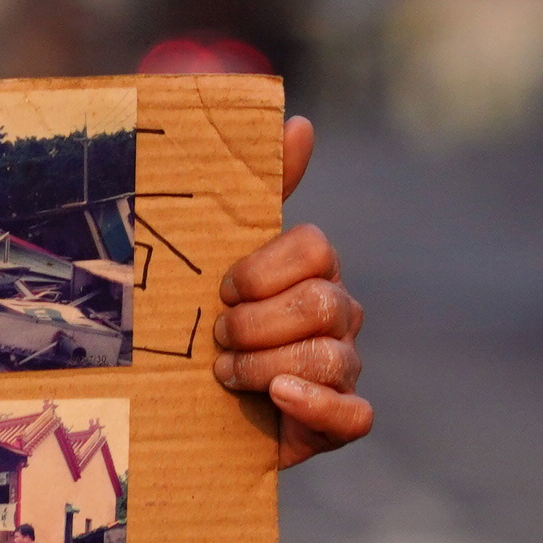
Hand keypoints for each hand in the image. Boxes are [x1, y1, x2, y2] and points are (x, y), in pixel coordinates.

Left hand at [218, 116, 370, 469]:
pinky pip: (355, 415)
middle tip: (219, 337)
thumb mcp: (216, 253)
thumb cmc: (204, 320)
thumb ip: (261, 188)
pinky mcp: (338, 421)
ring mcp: (343, 368)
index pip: (315, 247)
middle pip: (323, 303)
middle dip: (258, 323)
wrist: (186, 406)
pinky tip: (277, 396)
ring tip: (225, 374)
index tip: (223, 288)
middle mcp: (338, 315)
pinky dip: (315, 406)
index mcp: (313, 270)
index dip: (264, 269)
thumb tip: (301, 121)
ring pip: (331, 357)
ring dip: (264, 366)